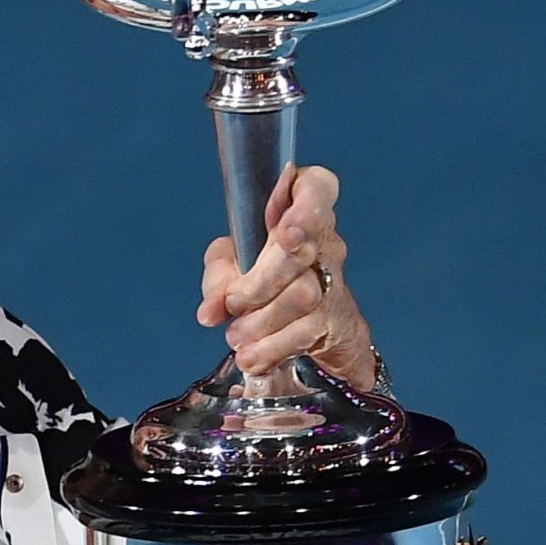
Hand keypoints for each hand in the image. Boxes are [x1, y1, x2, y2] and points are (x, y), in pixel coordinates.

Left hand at [195, 162, 376, 385]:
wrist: (309, 321)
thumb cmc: (264, 274)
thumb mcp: (231, 264)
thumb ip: (219, 278)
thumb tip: (211, 311)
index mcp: (298, 208)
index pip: (319, 188)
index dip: (306, 208)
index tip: (286, 235)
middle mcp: (324, 238)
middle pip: (301, 251)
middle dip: (262, 281)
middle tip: (234, 302)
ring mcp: (333, 276)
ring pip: (303, 295)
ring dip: (262, 320)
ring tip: (236, 335)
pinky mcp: (334, 315)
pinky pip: (305, 331)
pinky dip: (273, 347)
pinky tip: (252, 356)